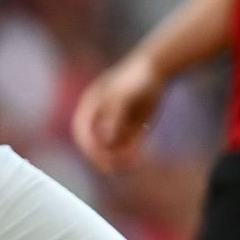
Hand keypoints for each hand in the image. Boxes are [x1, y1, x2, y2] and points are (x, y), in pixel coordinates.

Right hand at [72, 53, 168, 172]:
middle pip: (97, 147)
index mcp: (89, 109)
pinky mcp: (130, 131)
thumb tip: (107, 138)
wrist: (157, 70)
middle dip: (106, 159)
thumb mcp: (125, 94)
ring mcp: (114, 126)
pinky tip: (143, 159)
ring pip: (114, 150)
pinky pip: (128, 148)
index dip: (90, 149)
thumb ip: (115, 114)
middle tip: (118, 169)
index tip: (103, 159)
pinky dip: (133, 155)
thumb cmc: (137, 79)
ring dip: (122, 160)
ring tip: (136, 163)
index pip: (83, 135)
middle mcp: (99, 120)